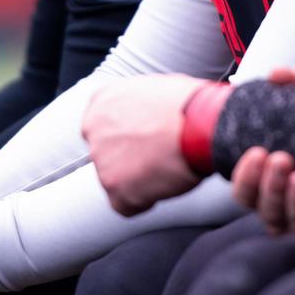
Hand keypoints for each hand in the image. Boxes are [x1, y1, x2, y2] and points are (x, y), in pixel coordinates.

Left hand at [82, 74, 207, 215]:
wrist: (199, 125)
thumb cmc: (188, 106)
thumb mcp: (155, 89)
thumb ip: (138, 105)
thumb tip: (147, 116)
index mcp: (104, 101)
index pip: (103, 127)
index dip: (127, 137)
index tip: (142, 141)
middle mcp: (95, 129)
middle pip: (108, 154)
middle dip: (130, 159)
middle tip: (156, 157)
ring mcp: (102, 160)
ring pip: (115, 181)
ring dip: (138, 180)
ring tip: (165, 168)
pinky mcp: (114, 187)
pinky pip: (125, 205)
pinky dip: (144, 201)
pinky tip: (163, 185)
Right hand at [231, 66, 294, 233]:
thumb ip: (291, 83)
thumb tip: (280, 74)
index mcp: (263, 185)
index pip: (244, 192)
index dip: (247, 177)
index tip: (259, 152)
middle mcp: (279, 207)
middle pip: (265, 208)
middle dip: (272, 185)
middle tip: (283, 159)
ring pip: (289, 223)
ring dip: (294, 201)